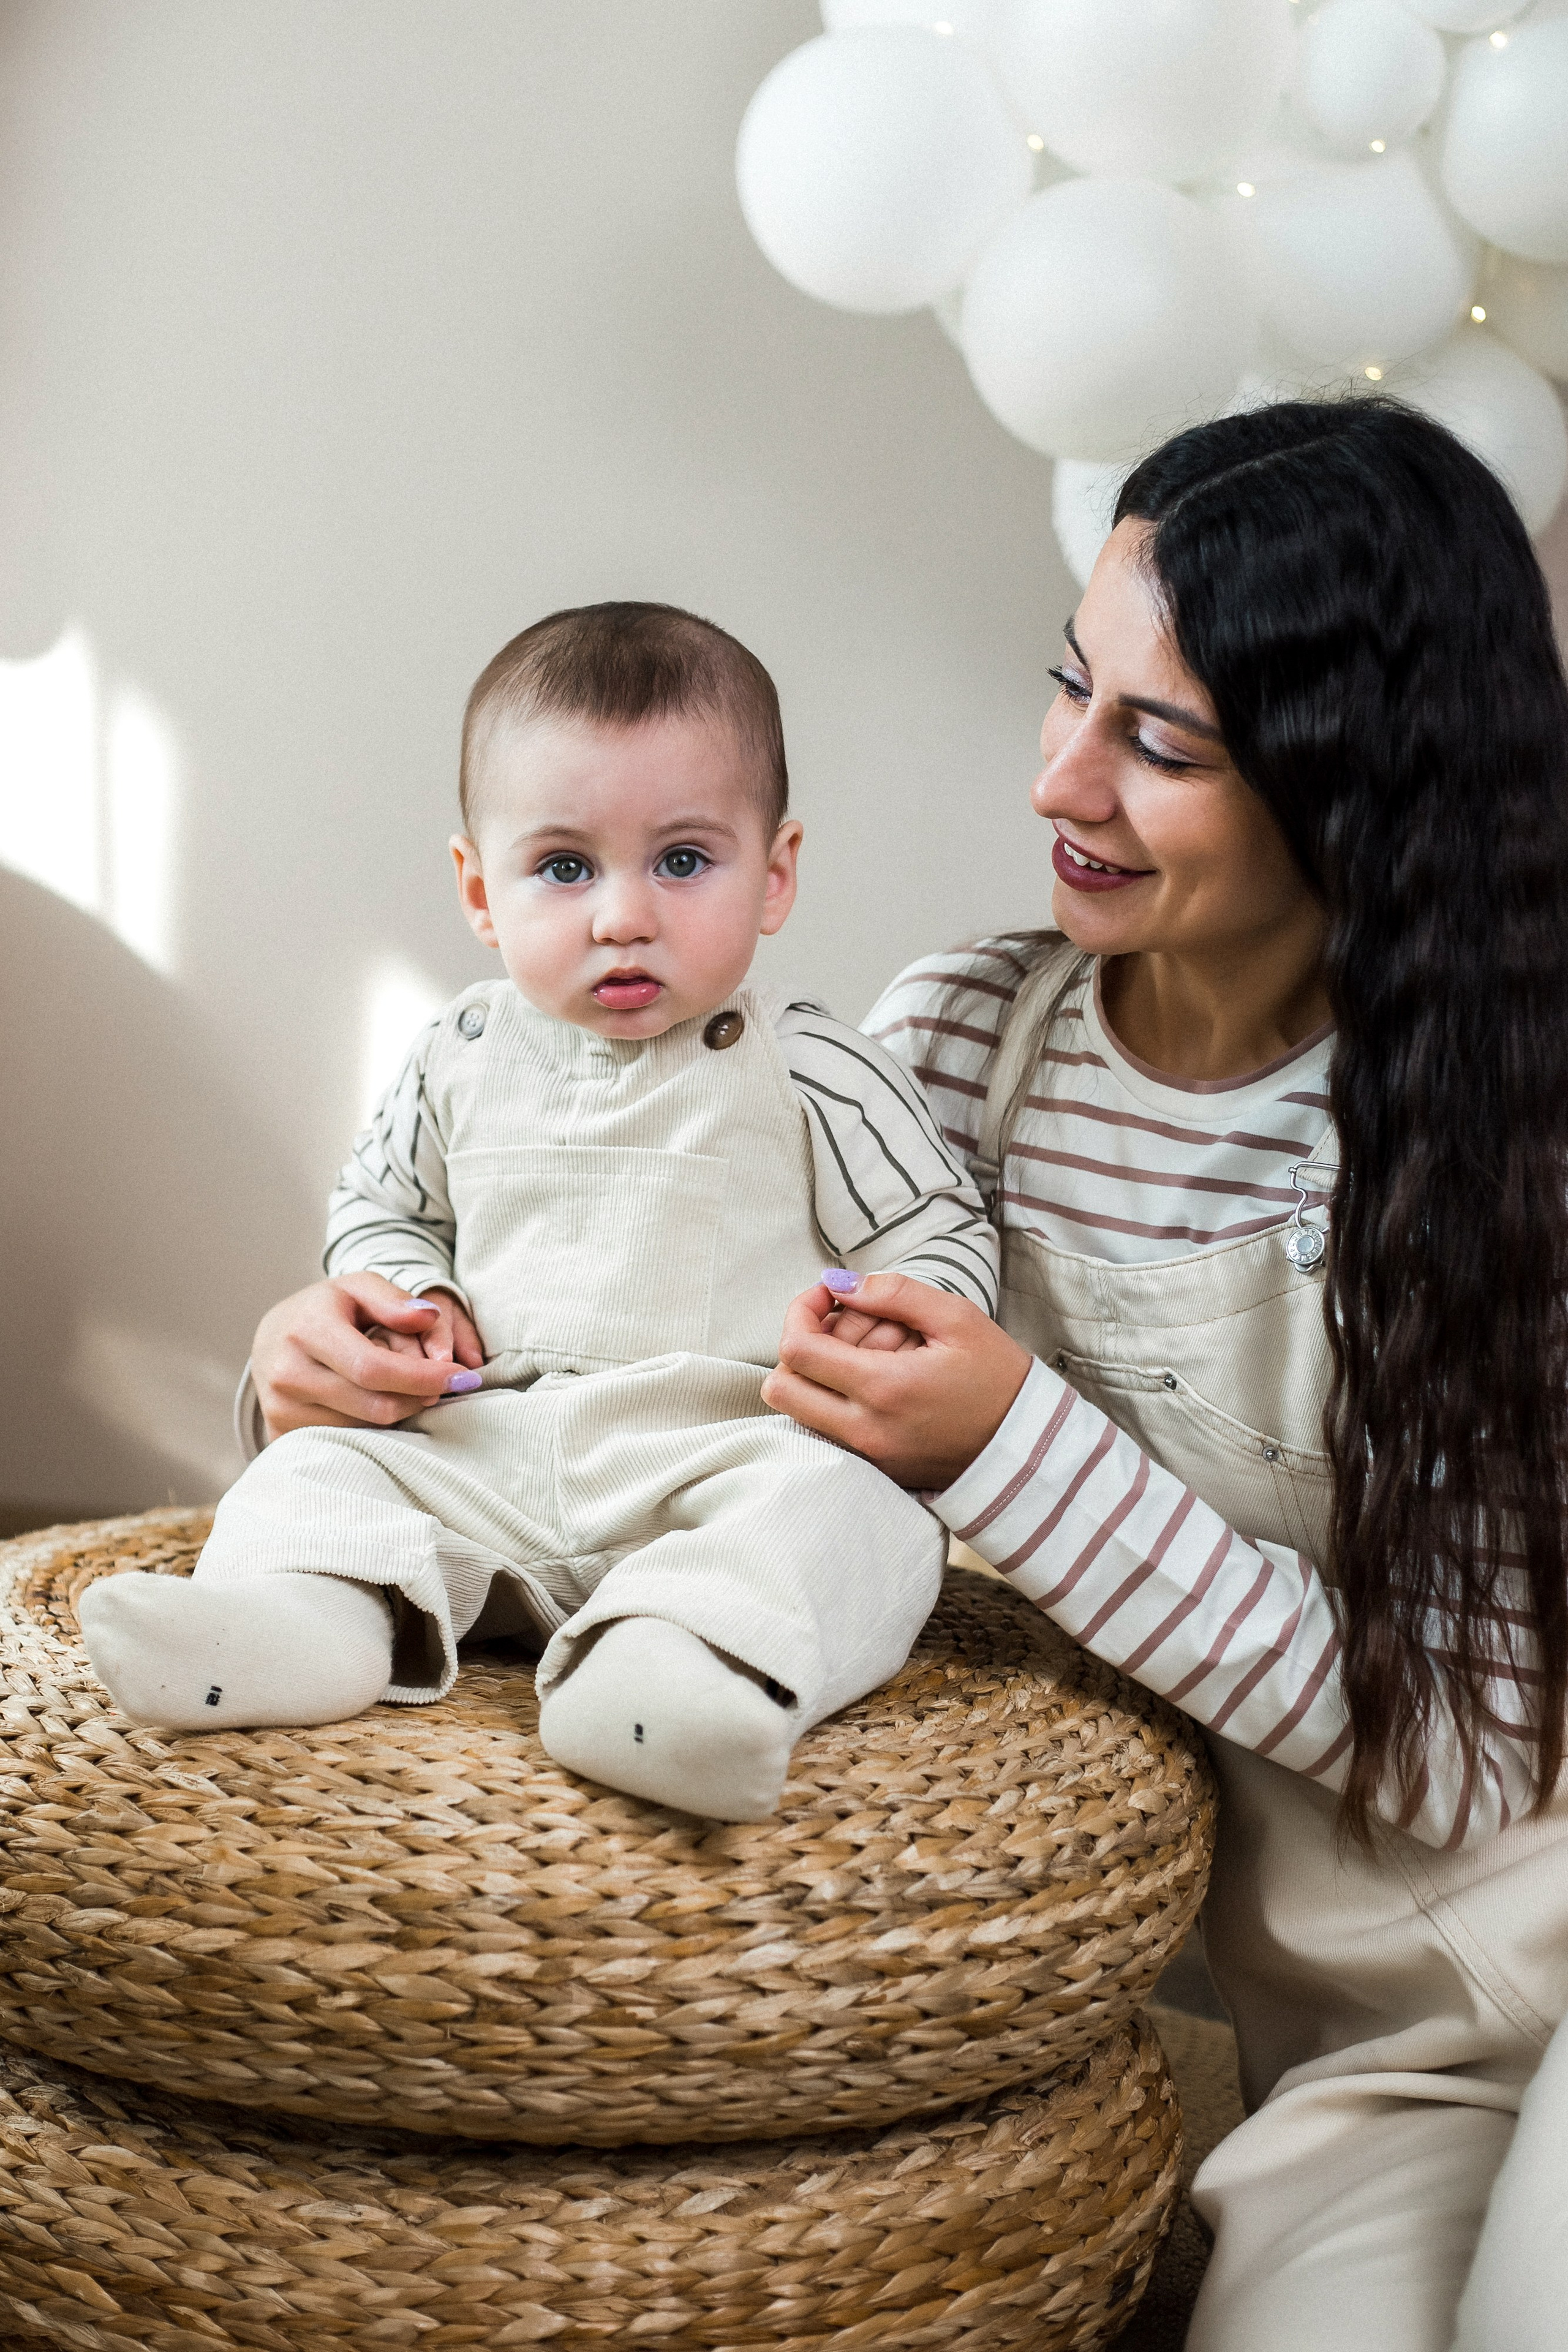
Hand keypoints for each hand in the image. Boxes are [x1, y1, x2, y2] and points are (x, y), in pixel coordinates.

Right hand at [251, 1274, 484, 1440]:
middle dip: (419, 1398)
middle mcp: (287, 1373)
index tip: (462, 1377)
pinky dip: (372, 1428)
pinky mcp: (280, 1434)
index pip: (374, 1368)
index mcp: (306, 1330)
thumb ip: (394, 1300)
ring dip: (397, 1412)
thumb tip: (428, 1317)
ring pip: (364, 1429)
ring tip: (399, 1386)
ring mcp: (280, 1409)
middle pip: (374, 1406)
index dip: (424, 1377)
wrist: (272, 1339)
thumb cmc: (325, 1310)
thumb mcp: (357, 1288)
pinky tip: (376, 1403)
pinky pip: (345, 1442)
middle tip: (443, 1385)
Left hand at [761, 1275, 1031, 1489]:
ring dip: (812, 1376)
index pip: (796, 1350)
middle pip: (780, 1388)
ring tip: (860, 1353)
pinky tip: (870, 1381)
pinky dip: (830, 1402)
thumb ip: (894, 1293)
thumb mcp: (957, 1319)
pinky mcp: (873, 1469)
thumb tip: (839, 1283)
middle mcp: (865, 1430)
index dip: (800, 1311)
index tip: (829, 1294)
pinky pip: (824, 1431)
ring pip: (797, 1412)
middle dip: (797, 1346)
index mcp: (884, 1389)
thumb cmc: (997, 1378)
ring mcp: (866, 1456)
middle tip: (837, 1325)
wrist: (1027, 1447)